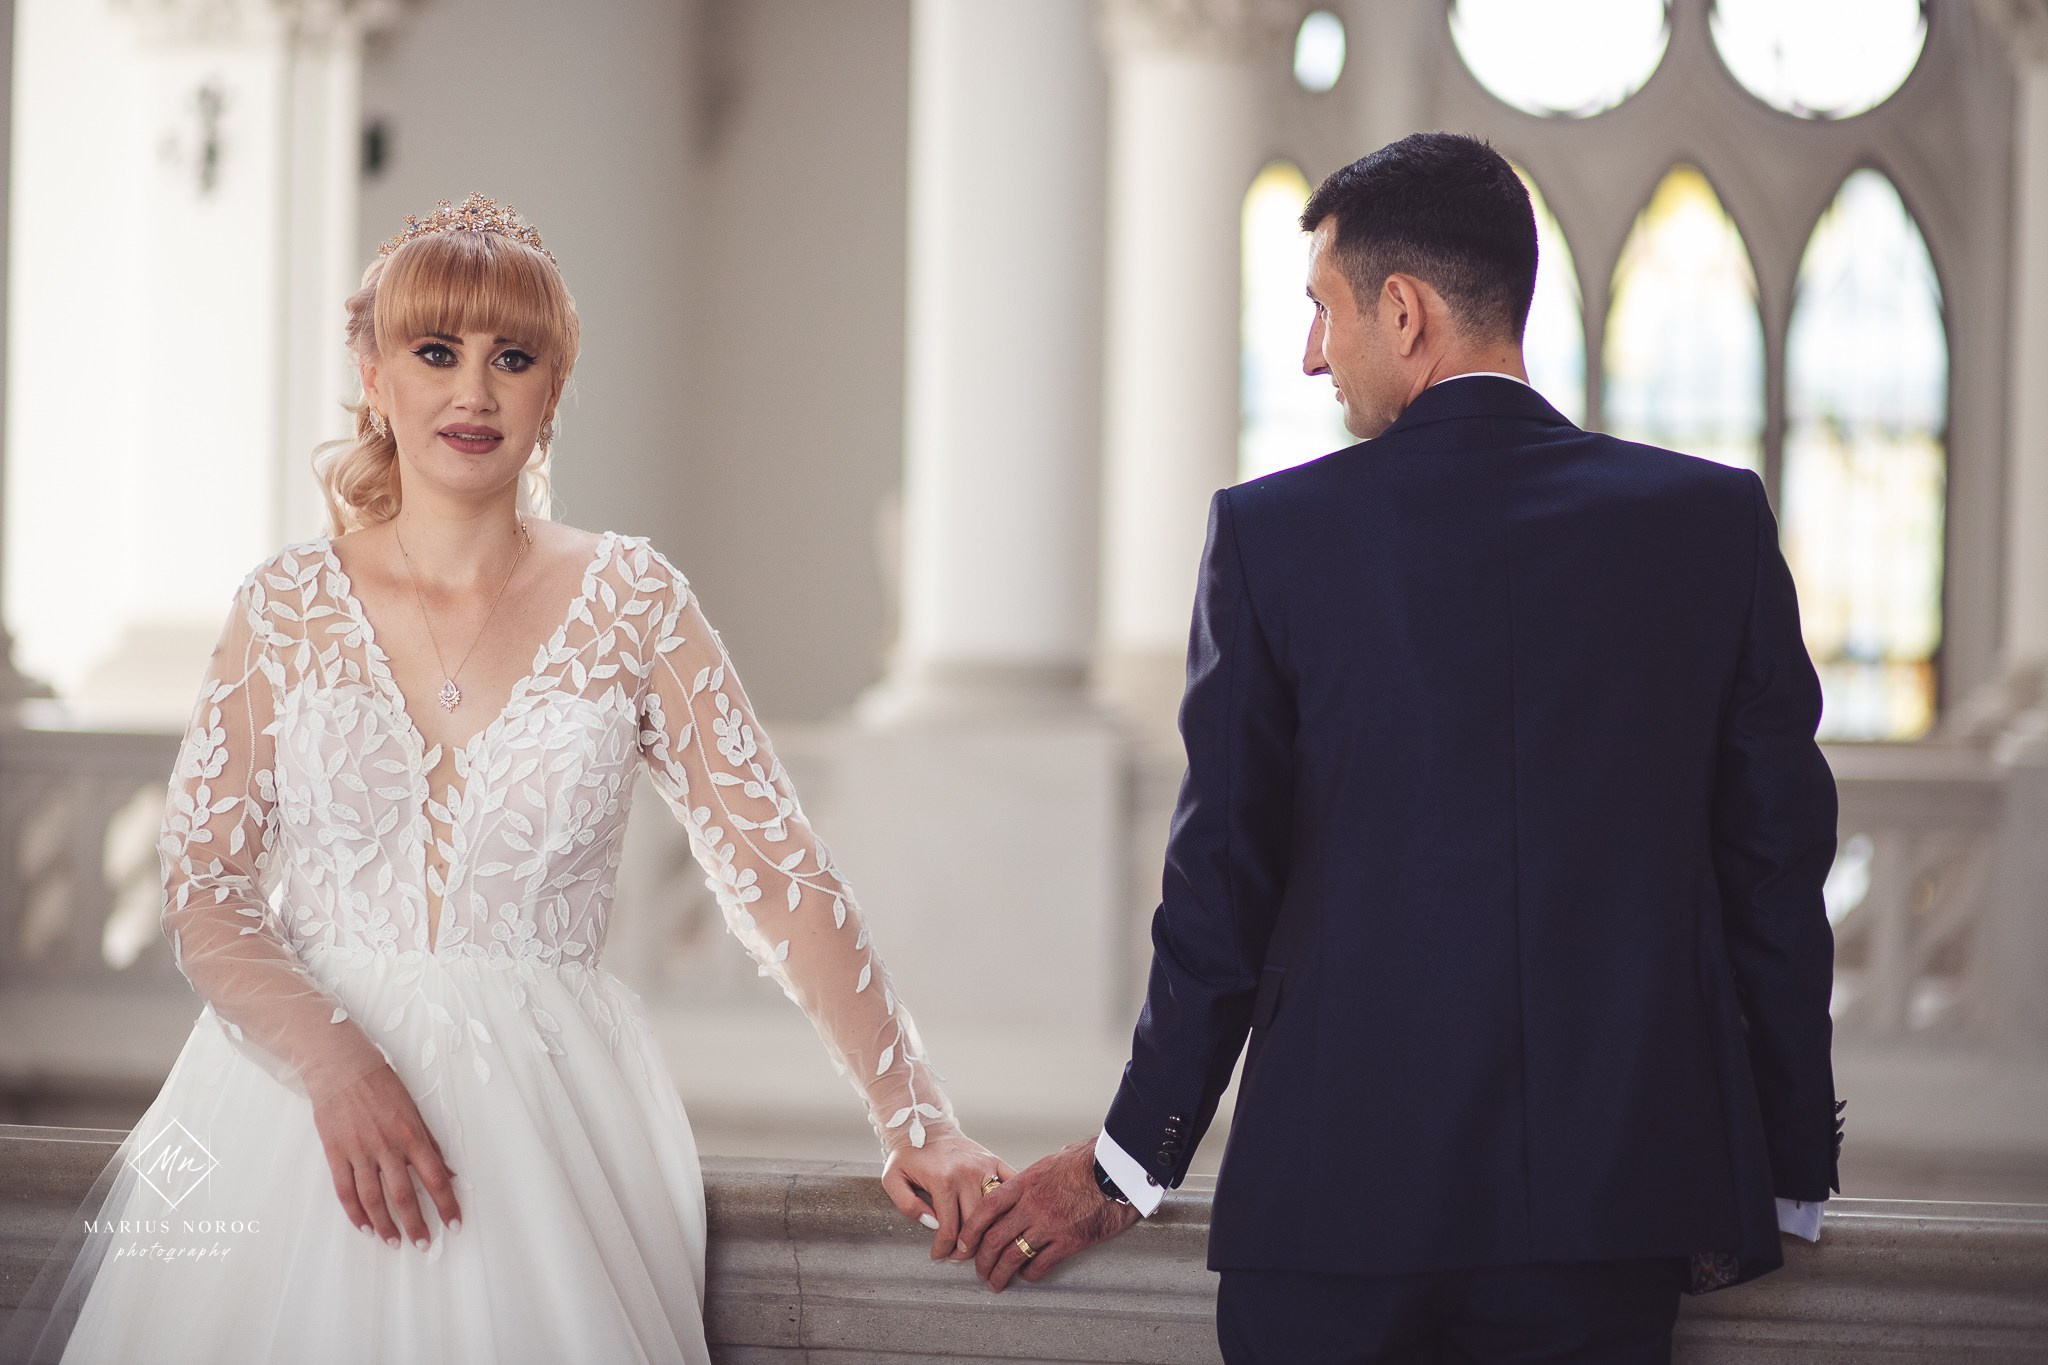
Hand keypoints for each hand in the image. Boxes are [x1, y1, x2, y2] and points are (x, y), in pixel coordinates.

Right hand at [311, 1064, 461, 1251]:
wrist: (341, 1068)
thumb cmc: (382, 1085)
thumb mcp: (414, 1110)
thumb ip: (431, 1143)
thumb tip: (450, 1173)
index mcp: (412, 1135)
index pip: (435, 1177)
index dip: (446, 1204)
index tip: (454, 1224)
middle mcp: (387, 1146)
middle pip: (404, 1195)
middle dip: (416, 1224)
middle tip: (423, 1244)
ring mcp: (360, 1151)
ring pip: (374, 1199)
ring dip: (385, 1225)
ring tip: (393, 1242)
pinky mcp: (336, 1154)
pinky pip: (346, 1191)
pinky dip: (355, 1213)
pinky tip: (365, 1227)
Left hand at [881, 1127, 1016, 1261]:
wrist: (925, 1124)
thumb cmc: (908, 1155)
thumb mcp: (893, 1179)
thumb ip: (907, 1205)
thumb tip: (932, 1224)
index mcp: (942, 1180)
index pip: (949, 1229)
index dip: (944, 1249)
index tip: (940, 1256)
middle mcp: (967, 1173)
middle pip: (977, 1224)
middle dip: (968, 1247)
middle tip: (960, 1256)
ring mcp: (984, 1166)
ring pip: (996, 1211)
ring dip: (989, 1231)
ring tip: (979, 1243)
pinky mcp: (994, 1160)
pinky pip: (1010, 1187)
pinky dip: (1010, 1204)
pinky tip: (1003, 1218)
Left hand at [961, 1137, 1140, 1290]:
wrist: (1119, 1169)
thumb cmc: (1090, 1160)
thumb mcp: (1053, 1161)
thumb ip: (1034, 1176)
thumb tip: (1026, 1182)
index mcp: (1026, 1182)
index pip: (986, 1208)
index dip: (971, 1229)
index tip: (965, 1242)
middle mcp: (1032, 1205)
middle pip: (994, 1238)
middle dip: (982, 1260)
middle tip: (979, 1270)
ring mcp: (1050, 1225)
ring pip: (1012, 1256)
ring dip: (1000, 1274)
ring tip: (996, 1283)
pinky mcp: (1070, 1241)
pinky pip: (1041, 1264)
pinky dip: (1030, 1274)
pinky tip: (1027, 1276)